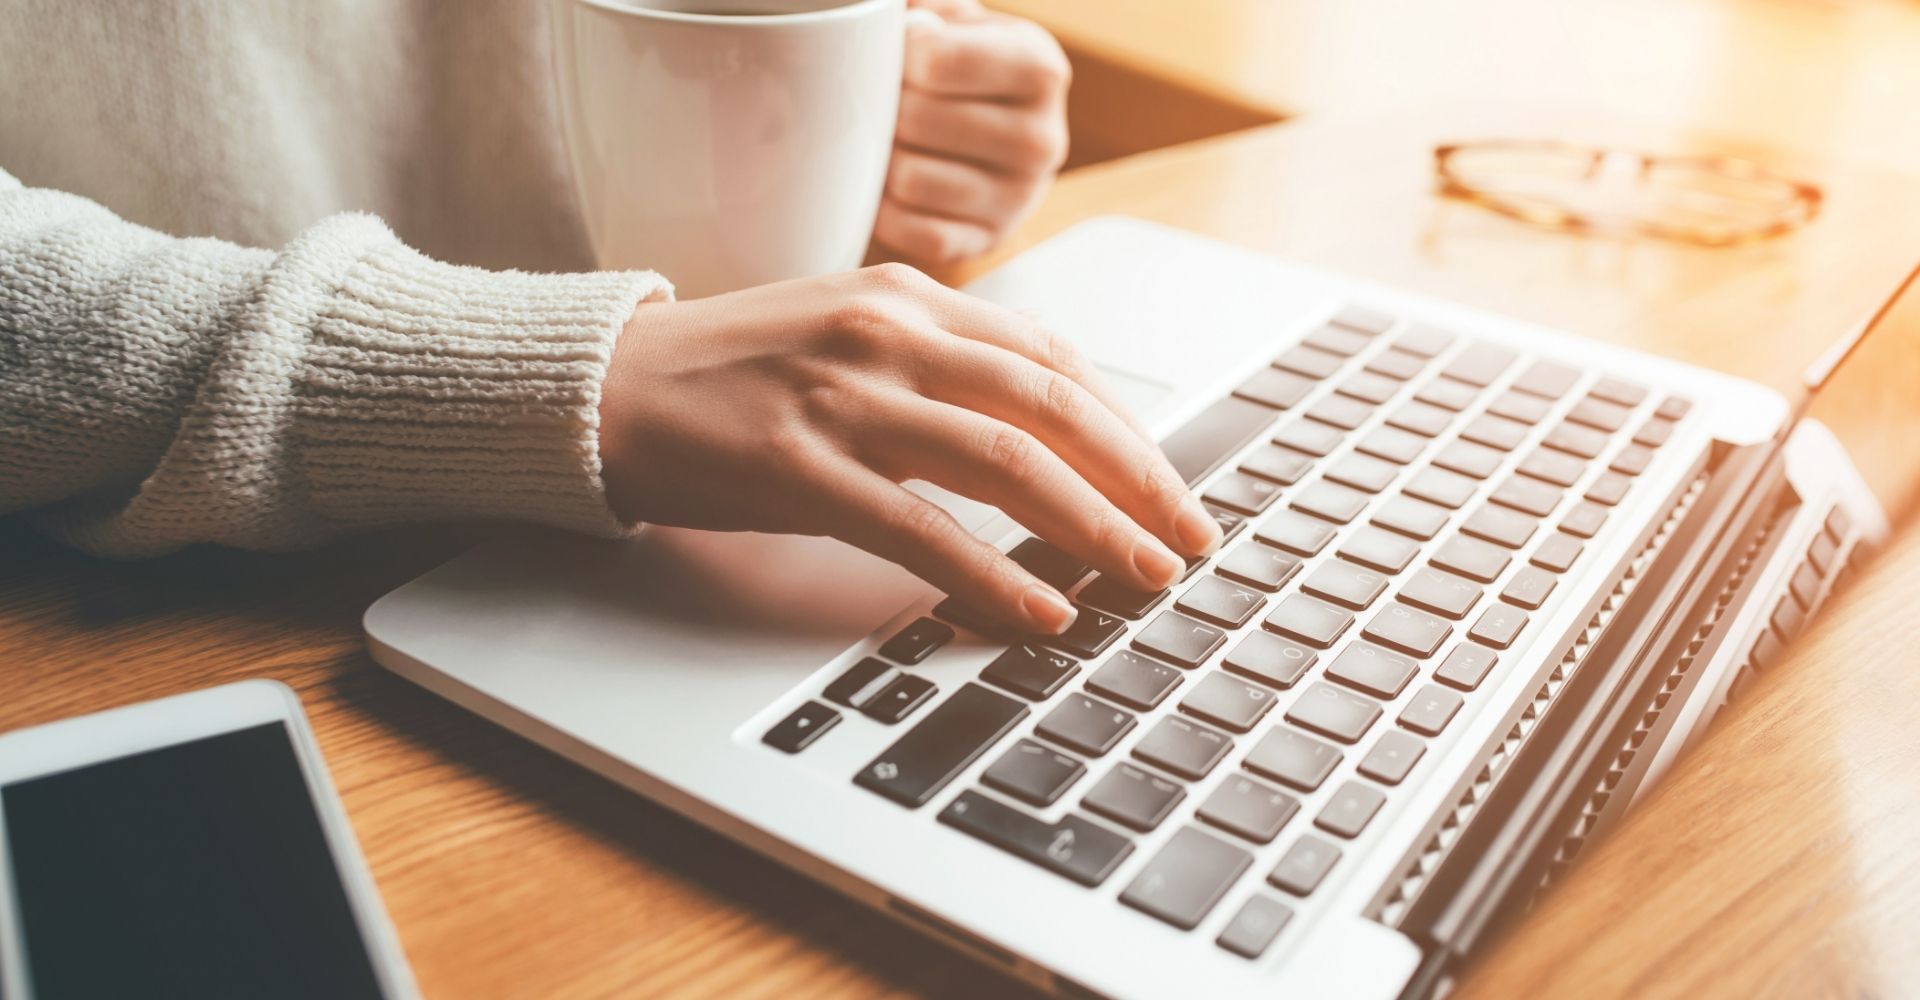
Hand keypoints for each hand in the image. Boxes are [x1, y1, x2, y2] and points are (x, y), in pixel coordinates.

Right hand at [598, 264, 1221, 633]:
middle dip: (1137, 476)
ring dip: (1091, 524)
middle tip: (1191, 539)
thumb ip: (936, 363)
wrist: (607, 385)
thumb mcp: (846, 332)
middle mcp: (889, 331)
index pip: (1051, 357)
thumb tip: (1038, 430)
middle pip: (1050, 403)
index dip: (1124, 427)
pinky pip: (921, 526)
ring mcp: (845, 395)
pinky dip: (992, 572)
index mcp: (909, 295)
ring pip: (1004, 459)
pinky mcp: (801, 464)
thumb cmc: (731, 372)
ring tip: (1144, 576)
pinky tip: (1039, 610)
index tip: (1169, 483)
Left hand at [874, 0, 1070, 263]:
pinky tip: (884, 184)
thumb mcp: (955, 19)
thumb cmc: (958, 65)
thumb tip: (897, 17)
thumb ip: (929, 7)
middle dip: (883, 109)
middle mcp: (1042, 138)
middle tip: (880, 102)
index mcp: (1040, 68)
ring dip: (880, 161)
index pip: (936, 62)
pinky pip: (916, 234)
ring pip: (911, 181)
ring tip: (882, 140)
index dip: (894, 56)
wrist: (989, 135)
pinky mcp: (987, 242)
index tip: (892, 54)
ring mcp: (1019, 199)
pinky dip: (886, 210)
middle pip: (917, 121)